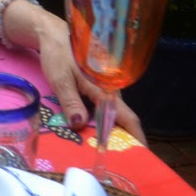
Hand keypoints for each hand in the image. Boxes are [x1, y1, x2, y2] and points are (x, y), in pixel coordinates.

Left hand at [34, 18, 147, 145]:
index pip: (127, 118)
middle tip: (118, 162)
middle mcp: (111, 89)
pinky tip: (91, 131)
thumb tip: (80, 125)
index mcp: (106, 88)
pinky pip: (103, 108)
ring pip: (112, 114)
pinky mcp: (98, 87)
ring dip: (110, 131)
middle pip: (122, 119)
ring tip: (105, 152)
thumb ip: (70, 101)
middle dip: (122, 140)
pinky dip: (100, 121)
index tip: (142, 155)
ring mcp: (106, 88)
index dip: (136, 137)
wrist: (53, 33)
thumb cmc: (58, 54)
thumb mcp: (60, 78)